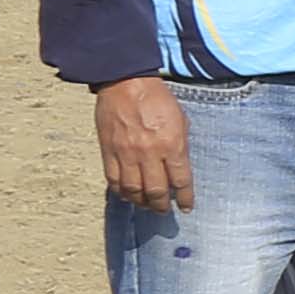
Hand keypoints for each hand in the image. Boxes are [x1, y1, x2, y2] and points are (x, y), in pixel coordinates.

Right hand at [92, 74, 191, 211]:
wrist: (125, 83)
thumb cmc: (157, 99)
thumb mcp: (180, 121)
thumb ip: (180, 146)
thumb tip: (179, 169)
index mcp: (172, 145)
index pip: (181, 181)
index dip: (184, 198)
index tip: (186, 208)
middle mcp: (149, 153)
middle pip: (155, 191)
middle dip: (161, 205)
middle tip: (164, 210)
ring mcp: (126, 154)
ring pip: (133, 190)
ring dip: (141, 202)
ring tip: (147, 205)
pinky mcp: (108, 151)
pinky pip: (113, 180)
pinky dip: (121, 192)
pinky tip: (128, 194)